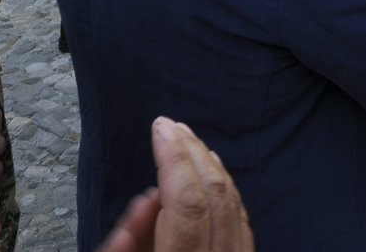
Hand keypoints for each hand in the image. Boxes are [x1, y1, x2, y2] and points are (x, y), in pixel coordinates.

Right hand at [96, 117, 254, 251]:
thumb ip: (126, 245)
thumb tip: (148, 198)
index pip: (186, 203)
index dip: (174, 160)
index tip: (160, 128)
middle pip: (214, 194)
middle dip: (191, 152)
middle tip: (170, 126)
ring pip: (232, 200)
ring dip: (208, 164)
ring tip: (186, 138)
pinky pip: (239, 214)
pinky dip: (222, 185)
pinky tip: (209, 167)